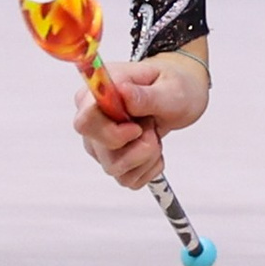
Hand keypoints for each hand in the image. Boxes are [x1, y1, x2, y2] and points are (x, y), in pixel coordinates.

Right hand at [73, 42, 208, 191]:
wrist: (179, 98)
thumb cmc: (172, 86)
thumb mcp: (169, 88)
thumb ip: (144, 95)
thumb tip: (121, 92)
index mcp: (99, 93)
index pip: (85, 121)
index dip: (111, 130)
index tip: (137, 128)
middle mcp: (94, 119)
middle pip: (98, 148)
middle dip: (134, 144)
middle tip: (152, 127)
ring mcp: (100, 143)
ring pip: (113, 167)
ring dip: (145, 155)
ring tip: (155, 133)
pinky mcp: (113, 162)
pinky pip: (127, 179)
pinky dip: (148, 167)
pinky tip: (154, 146)